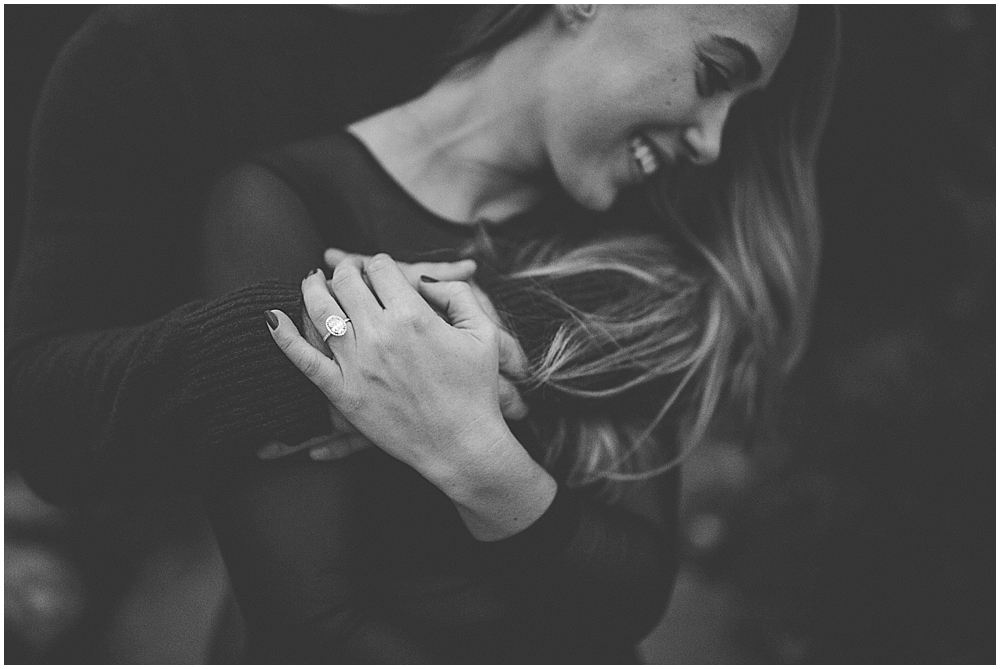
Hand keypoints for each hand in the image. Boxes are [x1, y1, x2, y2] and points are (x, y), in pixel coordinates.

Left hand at [266, 255, 554, 538]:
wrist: (462, 445)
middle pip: (346, 283)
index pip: (381, 269)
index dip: (379, 263)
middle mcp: (380, 335)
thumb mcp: (483, 334)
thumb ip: (457, 295)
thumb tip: (424, 278)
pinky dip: (284, 337)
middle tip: (345, 271)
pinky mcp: (343, 393)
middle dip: (345, 270)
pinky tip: (272, 318)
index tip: (379, 268)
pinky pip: (304, 360)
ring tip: (312, 283)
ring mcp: (357, 364)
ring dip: (313, 290)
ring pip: (320, 312)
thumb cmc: (477, 391)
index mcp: (413, 315)